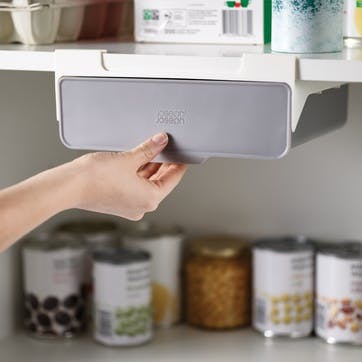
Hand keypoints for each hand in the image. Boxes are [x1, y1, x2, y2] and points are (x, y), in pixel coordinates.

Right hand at [72, 133, 186, 219]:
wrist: (69, 186)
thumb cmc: (95, 178)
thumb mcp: (129, 158)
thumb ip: (149, 149)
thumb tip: (161, 141)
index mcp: (150, 199)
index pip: (173, 179)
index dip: (179, 165)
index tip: (183, 155)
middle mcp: (141, 206)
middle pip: (160, 182)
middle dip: (164, 165)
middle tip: (169, 149)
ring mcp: (129, 206)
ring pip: (146, 184)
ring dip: (150, 168)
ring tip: (154, 151)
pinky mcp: (118, 203)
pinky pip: (134, 186)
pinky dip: (138, 174)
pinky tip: (138, 160)